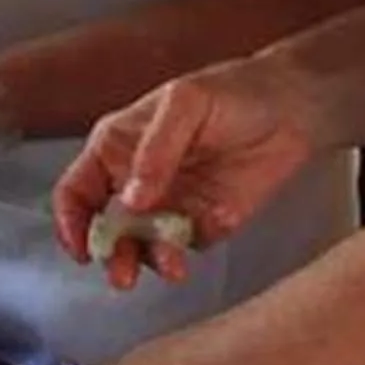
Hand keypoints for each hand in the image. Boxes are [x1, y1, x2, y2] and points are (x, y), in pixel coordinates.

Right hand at [56, 54, 325, 290]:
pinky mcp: (204, 224)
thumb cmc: (232, 90)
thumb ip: (156, 149)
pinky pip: (186, 248)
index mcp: (118, 148)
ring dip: (151, 261)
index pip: (76, 192)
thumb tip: (131, 199)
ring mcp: (171, 205)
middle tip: (123, 275)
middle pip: (108, 230)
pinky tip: (209, 229)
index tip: (82, 248)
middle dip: (112, 255)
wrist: (294, 107)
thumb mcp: (186, 103)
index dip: (70, 222)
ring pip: (145, 247)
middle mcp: (137, 182)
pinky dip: (190, 250)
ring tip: (171, 266)